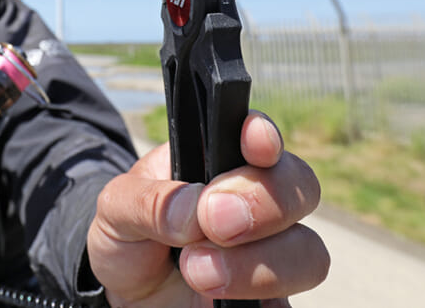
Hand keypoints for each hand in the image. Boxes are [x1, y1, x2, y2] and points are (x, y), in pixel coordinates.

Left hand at [87, 112, 328, 305]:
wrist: (129, 299)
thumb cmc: (128, 239)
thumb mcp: (115, 209)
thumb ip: (147, 201)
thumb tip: (193, 211)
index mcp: (219, 161)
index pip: (259, 135)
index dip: (265, 135)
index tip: (255, 144)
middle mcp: (256, 200)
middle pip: (301, 186)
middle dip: (262, 202)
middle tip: (212, 222)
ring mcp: (272, 252)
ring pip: (309, 251)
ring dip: (256, 263)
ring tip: (194, 270)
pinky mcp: (274, 298)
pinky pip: (294, 302)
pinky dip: (266, 299)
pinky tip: (220, 302)